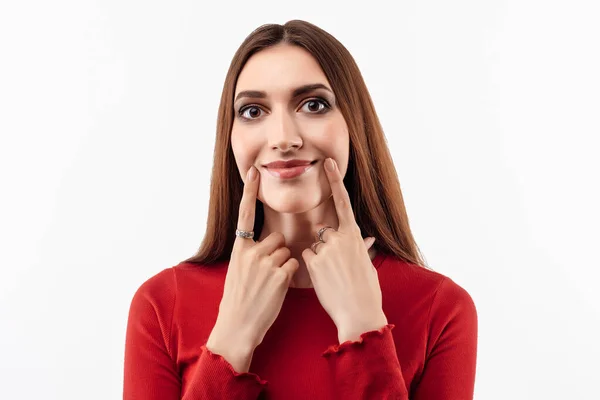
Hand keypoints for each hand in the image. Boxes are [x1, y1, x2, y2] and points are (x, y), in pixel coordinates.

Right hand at [207, 166, 299, 357]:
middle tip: (268, 274)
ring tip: (270, 285)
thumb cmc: (238, 301)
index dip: (248, 191)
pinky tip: (277, 290)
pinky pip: (294, 266)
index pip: (244, 214)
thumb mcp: (237, 272)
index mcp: (239, 249)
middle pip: (277, 238)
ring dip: (285, 266)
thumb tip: (267, 246)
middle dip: (278, 252)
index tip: (252, 170)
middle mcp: (251, 252)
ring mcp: (265, 263)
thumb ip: (250, 255)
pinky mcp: (279, 276)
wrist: (236, 327)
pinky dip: (290, 277)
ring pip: (287, 252)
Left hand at [301, 158, 387, 342]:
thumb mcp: (367, 265)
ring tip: (332, 278)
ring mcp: (326, 249)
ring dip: (319, 259)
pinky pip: (307, 258)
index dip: (335, 181)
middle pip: (323, 232)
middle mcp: (339, 238)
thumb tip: (368, 239)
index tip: (328, 163)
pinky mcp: (313, 262)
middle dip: (326, 246)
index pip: (343, 202)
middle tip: (337, 269)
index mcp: (355, 236)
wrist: (359, 312)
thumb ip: (361, 248)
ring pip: (314, 247)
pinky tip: (323, 280)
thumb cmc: (366, 291)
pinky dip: (312, 268)